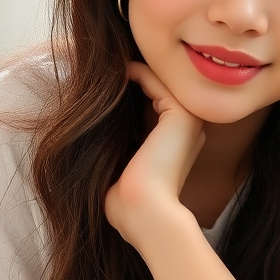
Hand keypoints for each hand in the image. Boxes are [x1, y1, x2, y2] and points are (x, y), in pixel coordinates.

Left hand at [104, 62, 204, 244]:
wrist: (144, 213)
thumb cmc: (128, 202)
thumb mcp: (120, 168)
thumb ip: (117, 148)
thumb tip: (90, 131)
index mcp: (178, 145)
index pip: (157, 108)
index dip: (134, 94)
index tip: (108, 86)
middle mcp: (189, 131)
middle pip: (162, 91)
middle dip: (136, 78)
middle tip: (109, 68)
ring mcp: (189, 121)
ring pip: (162, 82)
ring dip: (136, 71)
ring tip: (111, 65)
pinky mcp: (181, 114)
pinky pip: (157, 81)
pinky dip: (137, 72)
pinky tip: (117, 72)